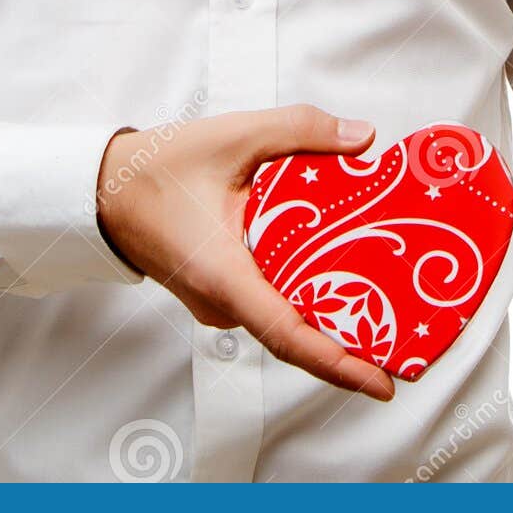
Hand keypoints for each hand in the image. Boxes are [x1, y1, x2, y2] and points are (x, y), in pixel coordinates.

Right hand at [95, 103, 394, 400]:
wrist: (103, 189)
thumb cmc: (158, 168)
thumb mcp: (233, 136)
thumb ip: (300, 130)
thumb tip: (364, 138)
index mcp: (225, 275)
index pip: (288, 333)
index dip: (339, 362)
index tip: (382, 381)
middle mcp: (224, 302)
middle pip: (298, 333)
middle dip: (354, 342)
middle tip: (410, 336)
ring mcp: (220, 304)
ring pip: (285, 316)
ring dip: (331, 315)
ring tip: (388, 306)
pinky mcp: (221, 293)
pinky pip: (270, 302)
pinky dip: (305, 295)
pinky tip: (340, 274)